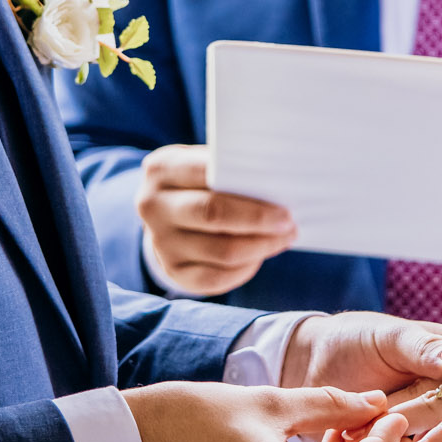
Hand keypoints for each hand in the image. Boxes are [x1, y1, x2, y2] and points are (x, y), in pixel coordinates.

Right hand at [137, 144, 294, 294]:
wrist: (166, 214)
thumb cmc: (199, 182)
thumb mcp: (204, 163)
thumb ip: (231, 168)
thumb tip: (279, 183)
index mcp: (162, 169)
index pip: (207, 174)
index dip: (245, 187)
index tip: (282, 199)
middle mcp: (153, 206)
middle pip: (213, 214)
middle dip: (258, 220)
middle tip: (289, 222)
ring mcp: (161, 242)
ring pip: (222, 251)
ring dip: (261, 246)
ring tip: (284, 238)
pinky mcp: (173, 270)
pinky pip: (217, 278)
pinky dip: (246, 268)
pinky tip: (261, 255)